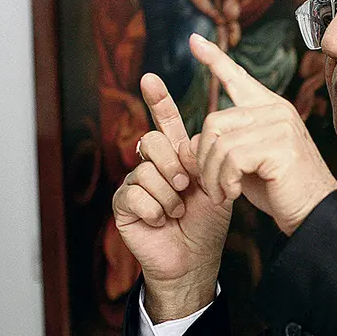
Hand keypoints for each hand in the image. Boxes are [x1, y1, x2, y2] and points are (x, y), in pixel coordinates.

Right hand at [112, 73, 231, 321]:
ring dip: (169, 195)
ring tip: (178, 210)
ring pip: (145, 169)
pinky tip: (162, 221)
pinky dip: (155, 210)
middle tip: (186, 187)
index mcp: (175, 155)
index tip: (150, 78)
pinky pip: (134, 194)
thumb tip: (193, 140)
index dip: (158, 100)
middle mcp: (152, 164)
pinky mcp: (122, 204)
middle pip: (153, 141)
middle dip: (174, 165)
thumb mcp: (214, 185)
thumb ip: (204, 160)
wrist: (196, 258)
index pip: (165, 121)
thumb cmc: (208, 222)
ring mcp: (134, 183)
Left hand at [190, 33, 336, 233]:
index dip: (214, 59)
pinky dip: (224, 181)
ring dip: (212, 175)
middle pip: (213, 120)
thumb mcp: (246, 163)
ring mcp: (280, 126)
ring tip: (222, 194)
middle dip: (203, 158)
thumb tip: (189, 141)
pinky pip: (231, 159)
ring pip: (219, 142)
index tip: (194, 40)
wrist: (313, 212)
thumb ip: (225, 145)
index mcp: (270, 109)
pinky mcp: (279, 146)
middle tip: (210, 185)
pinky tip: (232, 194)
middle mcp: (276, 110)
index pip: (238, 77)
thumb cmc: (280, 191)